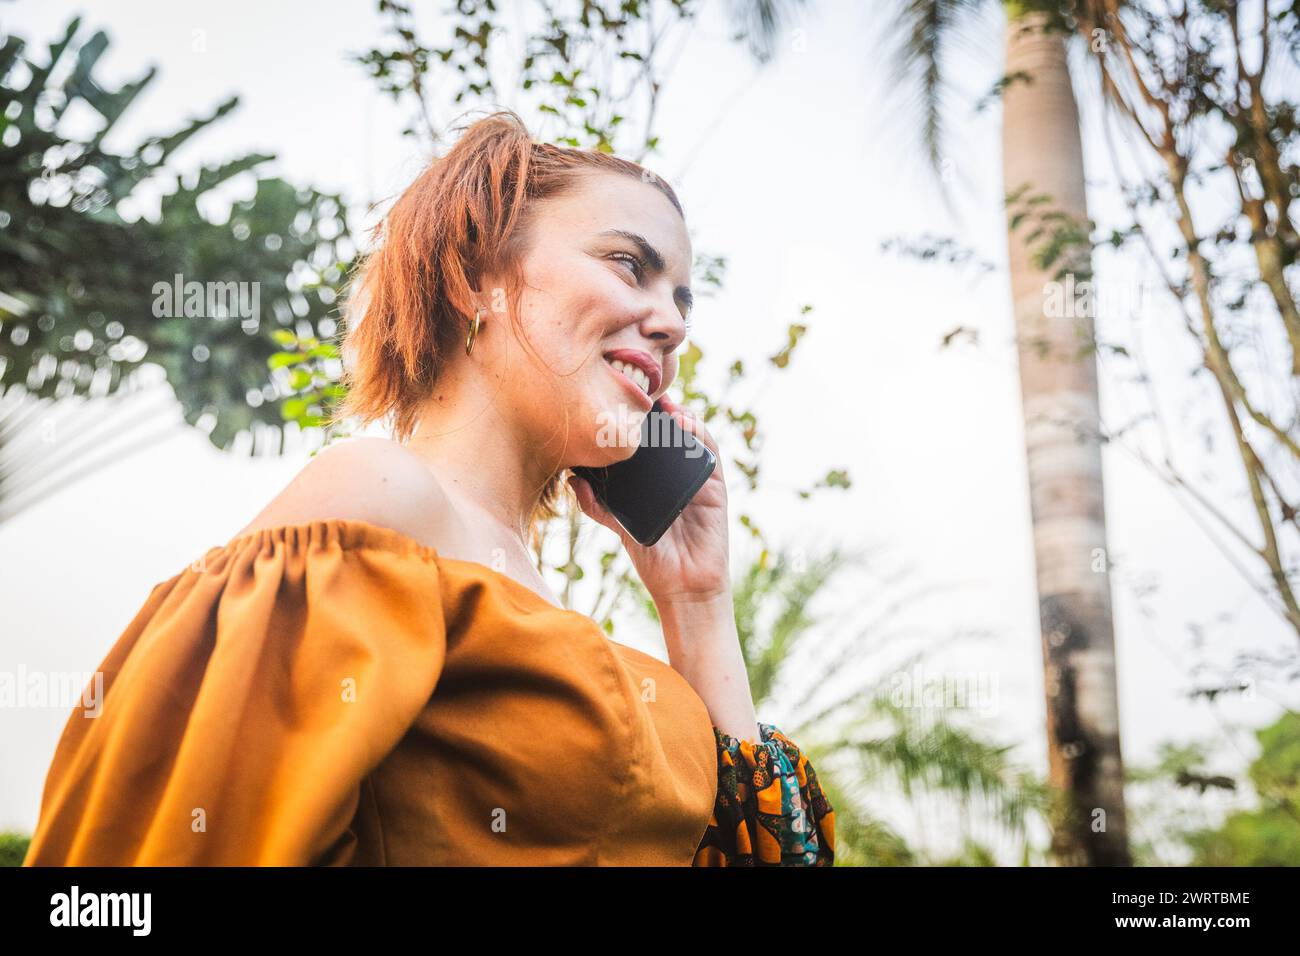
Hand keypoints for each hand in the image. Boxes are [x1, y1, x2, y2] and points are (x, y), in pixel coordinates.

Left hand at [568, 394, 730, 605]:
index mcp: (654, 481)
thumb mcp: (620, 528)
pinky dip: (700, 433)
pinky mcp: (715, 487)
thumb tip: (572, 480)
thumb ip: (597, 506)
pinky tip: (685, 423)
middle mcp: (677, 475)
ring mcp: (697, 478)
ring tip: (664, 404)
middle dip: (658, 410)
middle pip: (670, 433)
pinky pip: (710, 453)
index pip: (648, 442)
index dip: (638, 419)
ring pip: (692, 435)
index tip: (621, 399)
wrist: (684, 588)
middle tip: (641, 393)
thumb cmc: (654, 559)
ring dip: (681, 414)